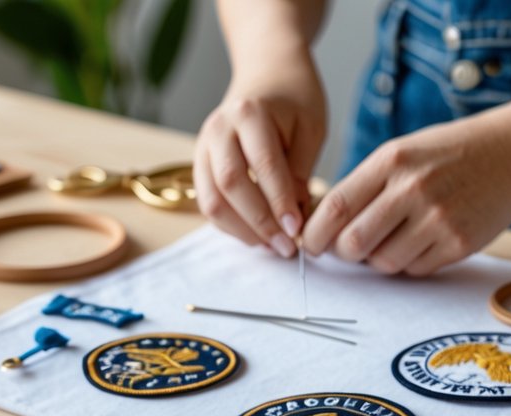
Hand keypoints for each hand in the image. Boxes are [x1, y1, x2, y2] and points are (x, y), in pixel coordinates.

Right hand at [194, 59, 326, 257]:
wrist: (267, 72)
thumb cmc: (295, 99)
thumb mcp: (310, 129)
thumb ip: (299, 172)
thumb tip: (293, 219)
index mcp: (249, 113)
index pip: (263, 166)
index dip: (280, 203)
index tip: (297, 230)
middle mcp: (219, 129)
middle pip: (231, 186)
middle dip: (260, 223)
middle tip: (286, 247)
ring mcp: (204, 147)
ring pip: (213, 200)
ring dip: (242, 230)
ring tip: (272, 246)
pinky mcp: (200, 164)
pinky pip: (209, 203)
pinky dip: (231, 226)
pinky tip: (256, 236)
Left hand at [303, 110, 510, 274]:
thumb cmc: (452, 152)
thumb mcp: (404, 153)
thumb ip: (367, 185)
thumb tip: (325, 226)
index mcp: (392, 161)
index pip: (337, 206)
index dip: (315, 233)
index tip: (309, 244)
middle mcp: (413, 189)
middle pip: (353, 243)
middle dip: (342, 253)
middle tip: (345, 250)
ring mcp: (438, 219)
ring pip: (383, 262)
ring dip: (377, 259)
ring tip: (390, 239)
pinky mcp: (459, 243)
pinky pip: (415, 269)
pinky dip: (408, 263)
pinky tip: (420, 240)